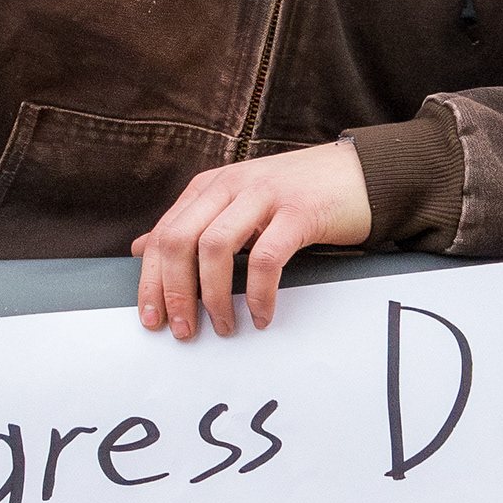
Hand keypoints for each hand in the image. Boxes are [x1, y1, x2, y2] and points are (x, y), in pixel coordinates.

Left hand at [132, 144, 370, 337]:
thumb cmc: (298, 196)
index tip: (151, 319)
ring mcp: (264, 195)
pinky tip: (261, 315)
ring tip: (223, 326)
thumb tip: (143, 250)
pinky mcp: (298, 210)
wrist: (360, 174)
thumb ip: (192, 224)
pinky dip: (259, 293)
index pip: (164, 234)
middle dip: (175, 292)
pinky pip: (266, 258)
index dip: (151, 280)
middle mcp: (231, 186)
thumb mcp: (236, 205)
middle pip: (180, 240)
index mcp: (211, 187)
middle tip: (182, 329)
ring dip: (214, 297)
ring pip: (215, 248)